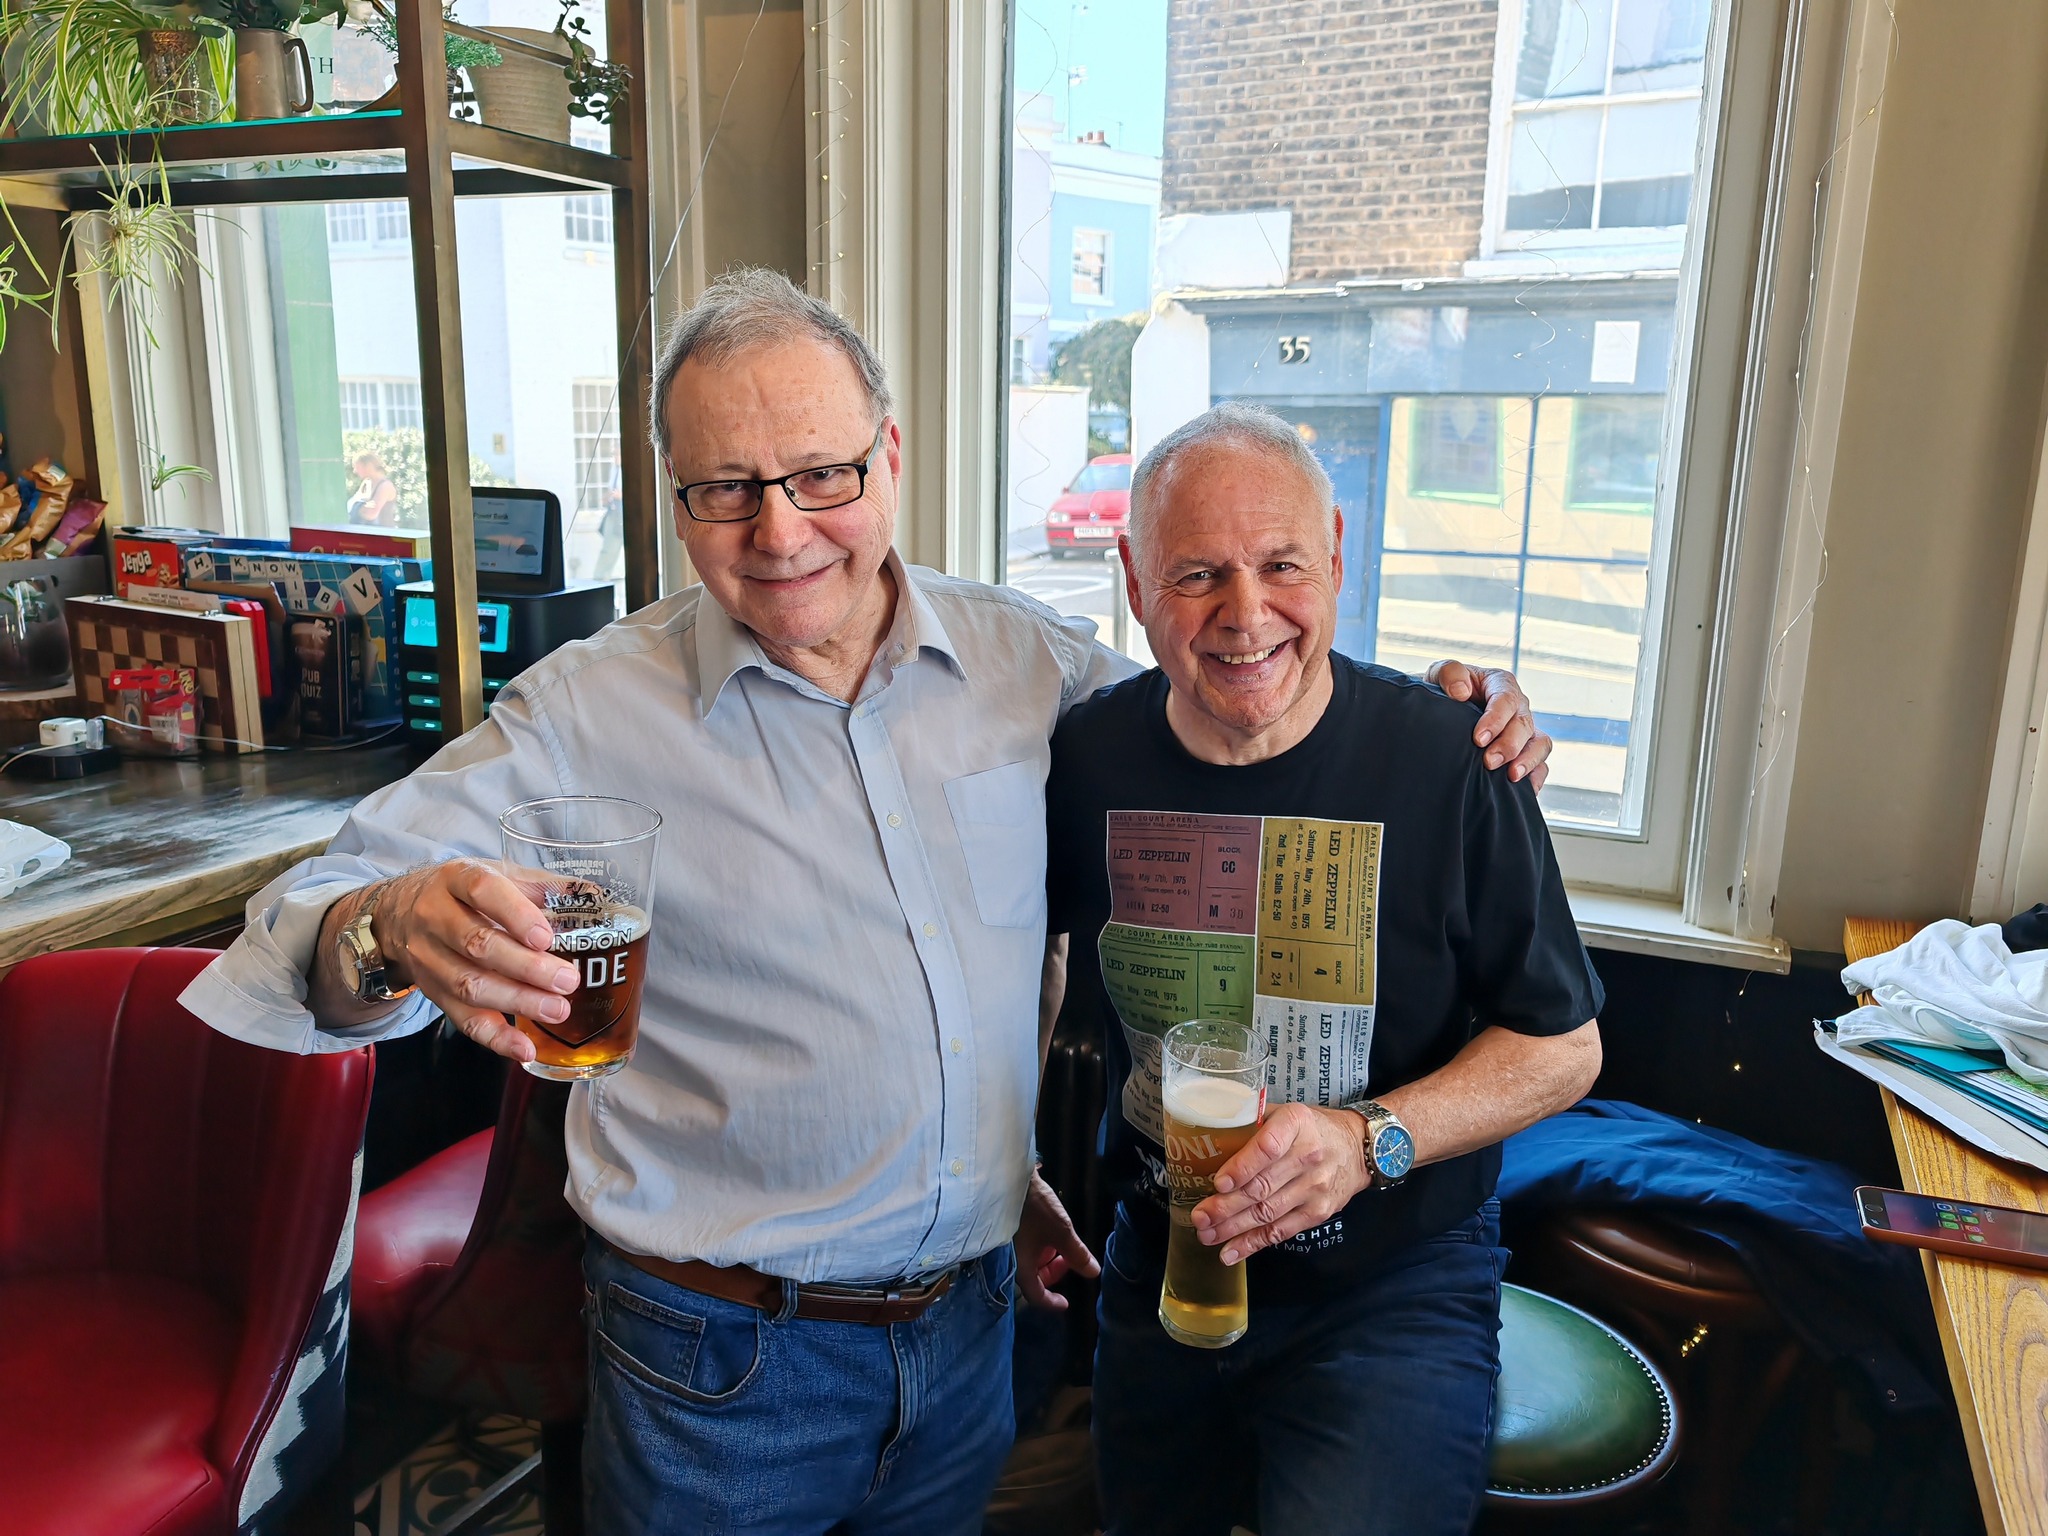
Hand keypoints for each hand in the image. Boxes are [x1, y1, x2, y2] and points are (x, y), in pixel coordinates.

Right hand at [369, 860, 581, 1063]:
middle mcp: (435, 916)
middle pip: (477, 945)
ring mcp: (430, 958)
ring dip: (517, 1002)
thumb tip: (597, 898)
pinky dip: (496, 1038)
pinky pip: (463, 1020)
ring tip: (558, 1009)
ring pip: (470, 985)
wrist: (400, 914)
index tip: (546, 937)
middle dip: (526, 967)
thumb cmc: (464, 894)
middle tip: (567, 980)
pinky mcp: (434, 993)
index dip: (515, 915)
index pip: (483, 891)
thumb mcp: (498, 875)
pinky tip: (525, 1048)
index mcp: (457, 879)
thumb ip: (545, 887)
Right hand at [1014, 1167, 1099, 1309]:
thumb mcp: (1061, 1231)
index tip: (1066, 1303)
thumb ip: (1077, 1254)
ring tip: (1060, 1242)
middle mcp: (1011, 1261)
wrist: (1006, 1178)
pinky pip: (1024, 1250)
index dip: (1051, 1302)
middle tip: (1069, 1259)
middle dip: (1053, 1273)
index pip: (1035, 1295)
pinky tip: (1047, 1232)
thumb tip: (1093, 1273)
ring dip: (1047, 1258)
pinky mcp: (1006, 1233)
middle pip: (1033, 1278)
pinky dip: (1038, 1247)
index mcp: (1021, 1267)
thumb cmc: (1033, 1207)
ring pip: (1029, 1262)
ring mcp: (1007, 1247)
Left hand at [1193, 1103, 1369, 1265]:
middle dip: (1226, 1206)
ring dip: (1233, 1228)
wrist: (1358, 1148)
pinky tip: (1230, 1252)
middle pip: (1262, 1186)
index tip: (1219, 1183)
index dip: (1242, 1167)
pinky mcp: (1318, 1213)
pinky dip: (1253, 1243)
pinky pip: (1281, 1231)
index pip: (1267, 1147)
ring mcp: (1315, 1188)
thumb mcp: (1286, 1113)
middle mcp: (1308, 1156)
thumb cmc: (1312, 1128)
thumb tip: (1209, 1137)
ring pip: (1268, 1212)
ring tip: (1207, 1234)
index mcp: (1296, 1124)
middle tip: (1200, 1217)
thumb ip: (1251, 1121)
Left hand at [1429, 661, 1550, 790]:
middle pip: (1524, 724)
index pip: (1506, 699)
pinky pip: (1541, 764)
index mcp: (1500, 684)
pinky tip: (1524, 790)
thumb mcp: (1439, 673)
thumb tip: (1461, 692)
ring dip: (1528, 760)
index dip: (1496, 719)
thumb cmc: (1442, 690)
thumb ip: (1449, 673)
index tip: (1478, 739)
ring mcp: (1524, 730)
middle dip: (1509, 744)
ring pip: (1540, 743)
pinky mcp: (1525, 751)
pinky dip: (1536, 776)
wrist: (1441, 712)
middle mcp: (1517, 707)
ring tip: (1511, 776)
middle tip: (1489, 762)